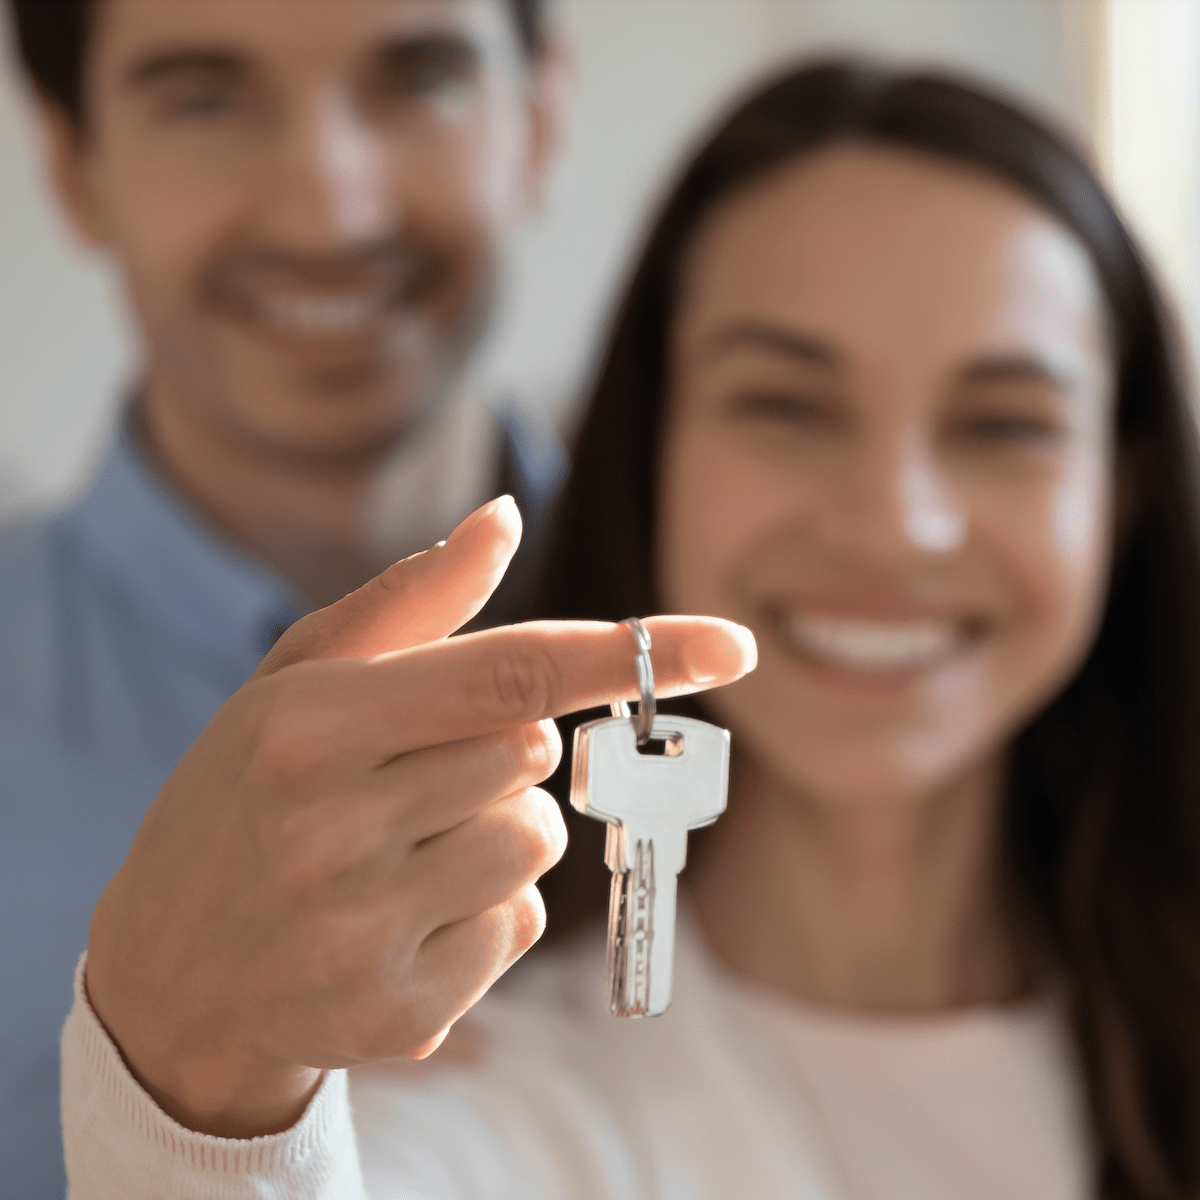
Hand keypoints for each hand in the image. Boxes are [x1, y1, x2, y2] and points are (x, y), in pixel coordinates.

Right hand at [84, 497, 756, 1137]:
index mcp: (310, 726)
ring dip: (501, 829)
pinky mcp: (398, 1015)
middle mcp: (332, 830)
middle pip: (535, 754)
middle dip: (505, 749)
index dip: (632, 653)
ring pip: (536, 842)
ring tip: (402, 850)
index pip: (512, 673)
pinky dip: (487, 911)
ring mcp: (364, 933)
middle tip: (414, 775)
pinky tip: (402, 917)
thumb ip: (413, 601)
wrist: (170, 972)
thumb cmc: (246, 794)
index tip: (732, 644)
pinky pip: (521, 930)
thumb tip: (506, 516)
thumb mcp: (299, 680)